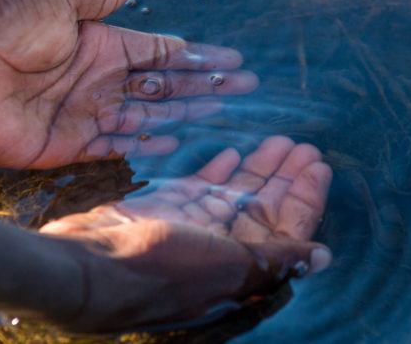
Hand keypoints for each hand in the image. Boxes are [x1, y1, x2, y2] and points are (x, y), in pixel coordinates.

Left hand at [0, 0, 256, 168]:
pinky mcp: (59, 145)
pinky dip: (141, 145)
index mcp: (98, 41)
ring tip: (220, 113)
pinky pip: (110, 147)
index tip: (233, 61)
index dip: (198, 57)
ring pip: (145, 116)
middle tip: (244, 88)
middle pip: (163, 85)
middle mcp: (94, 78)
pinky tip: (171, 142)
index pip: (161, 51)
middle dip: (204, 86)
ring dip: (183, 114)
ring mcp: (80, 112)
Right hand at [39, 136, 332, 332]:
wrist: (87, 266)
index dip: (306, 197)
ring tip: (279, 140)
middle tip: (306, 145)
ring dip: (258, 168)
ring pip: (234, 194)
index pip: (286, 229)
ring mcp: (191, 227)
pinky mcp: (164, 210)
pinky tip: (234, 152)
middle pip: (264, 208)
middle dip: (286, 177)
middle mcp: (220, 248)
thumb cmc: (159, 269)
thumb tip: (323, 257)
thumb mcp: (228, 264)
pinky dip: (217, 171)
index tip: (319, 165)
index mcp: (241, 266)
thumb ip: (275, 257)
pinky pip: (198, 188)